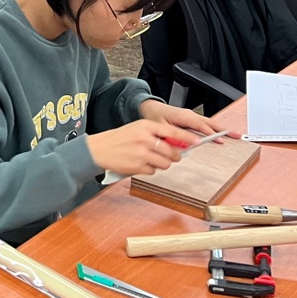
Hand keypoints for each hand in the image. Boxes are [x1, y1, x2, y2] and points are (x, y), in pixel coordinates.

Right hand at [86, 119, 203, 175]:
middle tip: (169, 155)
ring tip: (150, 159)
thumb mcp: (137, 129)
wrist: (98, 149)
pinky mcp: (138, 166)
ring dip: (162, 163)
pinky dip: (150, 169)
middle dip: (174, 156)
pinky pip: (154, 171)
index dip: (188, 138)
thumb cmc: (118, 139)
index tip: (198, 141)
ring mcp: (142, 153)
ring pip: (166, 163)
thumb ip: (156, 134)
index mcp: (145, 126)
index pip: (173, 132)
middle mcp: (145, 139)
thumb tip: (176, 143)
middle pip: (172, 151)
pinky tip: (140, 163)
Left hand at [138, 99, 235, 139]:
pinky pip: (206, 123)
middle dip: (223, 129)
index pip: (200, 125)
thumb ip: (171, 137)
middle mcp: (190, 115)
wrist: (152, 107)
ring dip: (222, 129)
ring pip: (210, 122)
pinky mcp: (192, 118)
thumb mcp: (161, 128)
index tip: (219, 140)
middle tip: (236, 135)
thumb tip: (183, 146)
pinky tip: (222, 133)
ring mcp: (192, 116)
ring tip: (234, 134)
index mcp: (183, 116)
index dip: (210, 133)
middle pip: (210, 122)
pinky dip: (215, 128)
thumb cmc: (155, 116)